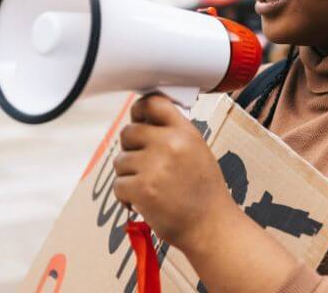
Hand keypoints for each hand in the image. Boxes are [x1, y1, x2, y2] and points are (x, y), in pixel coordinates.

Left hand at [113, 94, 235, 253]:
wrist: (210, 224)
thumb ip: (173, 135)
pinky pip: (118, 184)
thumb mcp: (198, 151)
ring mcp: (155, 165)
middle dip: (131, 149)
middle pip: (128, 131)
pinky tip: (144, 202)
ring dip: (129, 176)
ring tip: (150, 187)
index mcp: (186, 132)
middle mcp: (171, 144)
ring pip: (120, 161)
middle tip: (144, 166)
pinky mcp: (141, 188)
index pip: (153, 102)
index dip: (139, 110)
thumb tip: (142, 122)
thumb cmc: (203, 192)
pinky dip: (125, 196)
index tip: (139, 120)